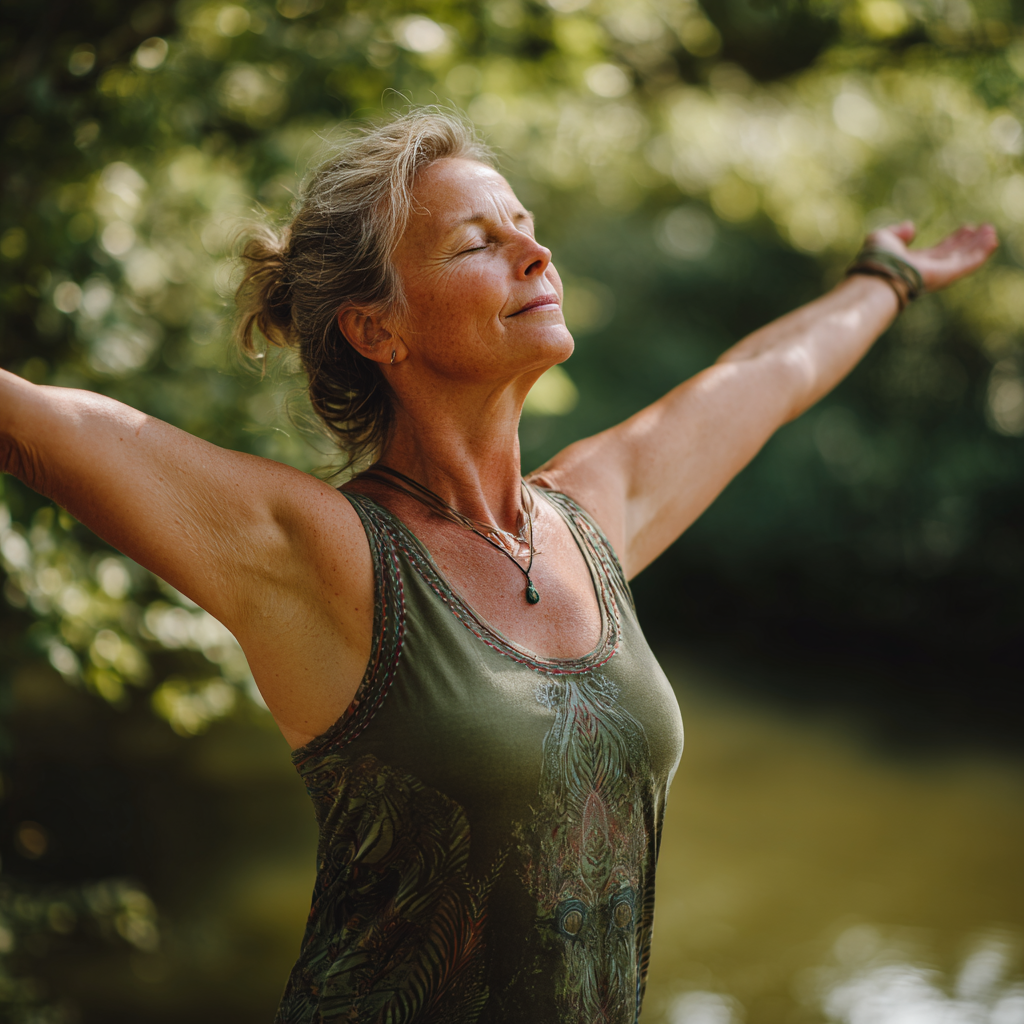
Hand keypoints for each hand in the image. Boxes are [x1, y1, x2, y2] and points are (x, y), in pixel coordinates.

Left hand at [866, 220, 998, 292]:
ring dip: (979, 246)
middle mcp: (928, 271)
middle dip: (969, 243)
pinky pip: (967, 264)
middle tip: (985, 229)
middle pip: (954, 255)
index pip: (938, 252)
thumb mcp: (882, 239)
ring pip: (963, 259)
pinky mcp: (945, 275)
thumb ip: (897, 232)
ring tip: (992, 233)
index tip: (966, 229)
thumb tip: (912, 227)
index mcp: (914, 263)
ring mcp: (938, 274)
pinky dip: (980, 253)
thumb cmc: (876, 260)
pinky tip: (992, 242)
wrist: (877, 276)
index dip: (953, 240)